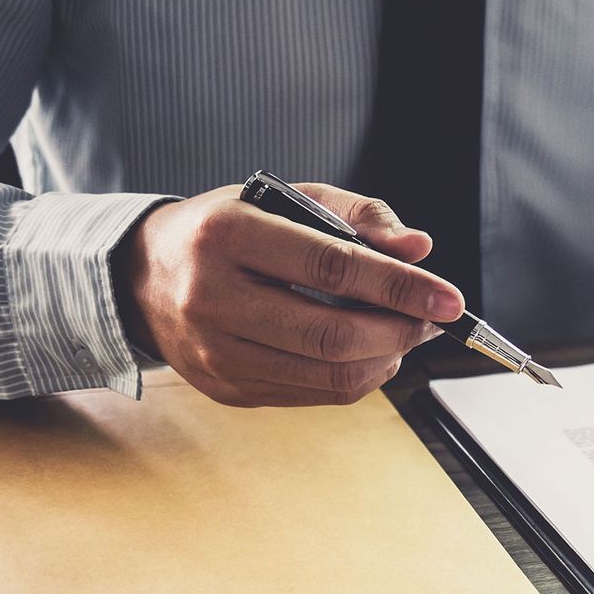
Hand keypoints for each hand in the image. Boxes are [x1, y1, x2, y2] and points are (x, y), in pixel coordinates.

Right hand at [117, 183, 464, 405]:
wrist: (142, 277)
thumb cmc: (229, 231)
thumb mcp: (287, 199)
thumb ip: (359, 215)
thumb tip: (420, 248)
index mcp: (227, 235)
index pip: (331, 268)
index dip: (400, 287)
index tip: (451, 300)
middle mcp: (211, 297)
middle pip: (333, 334)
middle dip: (401, 330)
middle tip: (432, 319)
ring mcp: (215, 352)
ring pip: (329, 374)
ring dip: (388, 358)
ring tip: (406, 333)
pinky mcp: (226, 388)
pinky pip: (315, 394)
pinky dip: (359, 376)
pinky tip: (372, 352)